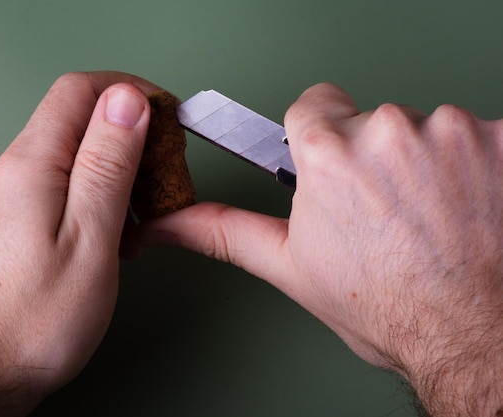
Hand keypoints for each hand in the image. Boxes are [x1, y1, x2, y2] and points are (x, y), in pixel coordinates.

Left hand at [0, 71, 158, 415]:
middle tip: (160, 174)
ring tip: (136, 215)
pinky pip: (46, 188)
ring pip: (61, 158)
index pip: (80, 90)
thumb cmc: (32, 320)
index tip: (165, 114)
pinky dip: (83, 196)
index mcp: (29, 165)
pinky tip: (100, 233)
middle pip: (71, 122)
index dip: (129, 91)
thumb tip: (127, 101)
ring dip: (106, 171)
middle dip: (125, 137)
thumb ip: (108, 163)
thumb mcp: (90, 237)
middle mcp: (3, 173)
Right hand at [140, 83, 502, 414]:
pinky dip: (476, 167)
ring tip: (428, 215)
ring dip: (426, 163)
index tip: (334, 163)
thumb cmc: (387, 308)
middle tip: (383, 210)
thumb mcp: (291, 267)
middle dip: (373, 157)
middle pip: (371, 121)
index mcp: (327, 153)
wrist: (471, 337)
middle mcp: (388, 130)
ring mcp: (451, 132)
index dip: (320, 137)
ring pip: (425, 129)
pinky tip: (468, 209)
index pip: (313, 105)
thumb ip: (224, 229)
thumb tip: (167, 223)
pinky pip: (479, 137)